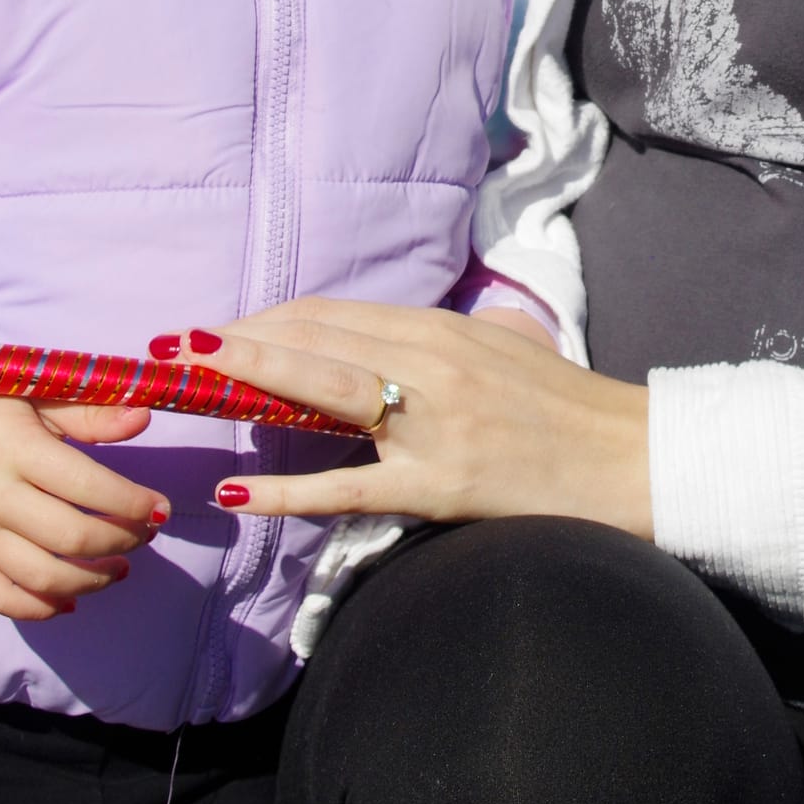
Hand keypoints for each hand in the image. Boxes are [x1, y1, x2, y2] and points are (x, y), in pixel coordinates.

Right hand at [0, 392, 165, 622]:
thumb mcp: (38, 392)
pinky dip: (41, 609)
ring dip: (93, 580)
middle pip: (71, 539)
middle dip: (122, 542)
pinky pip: (0, 598)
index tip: (161, 508)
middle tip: (144, 534)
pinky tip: (72, 599)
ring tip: (119, 568)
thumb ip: (90, 412)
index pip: (89, 488)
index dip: (135, 504)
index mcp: (17, 450)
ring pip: (42, 578)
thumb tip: (143, 419)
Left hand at [165, 300, 652, 537]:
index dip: (265, 319)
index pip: (331, 314)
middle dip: (237, 340)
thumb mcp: (505, 350)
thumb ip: (447, 342)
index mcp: (441, 329)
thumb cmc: (568, 410)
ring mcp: (434, 424)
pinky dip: (287, 489)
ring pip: (324, 390)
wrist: (631, 459)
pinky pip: (348, 487)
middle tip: (172, 346)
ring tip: (190, 375)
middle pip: (315, 339)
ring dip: (250, 376)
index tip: (214, 329)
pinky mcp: (440, 485)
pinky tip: (237, 489)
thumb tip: (393, 343)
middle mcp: (431, 363)